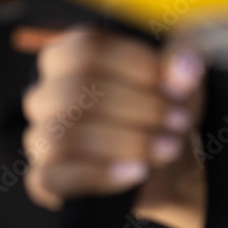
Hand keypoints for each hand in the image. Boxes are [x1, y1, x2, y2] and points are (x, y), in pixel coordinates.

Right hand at [21, 26, 205, 215]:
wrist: (170, 159)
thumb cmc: (167, 108)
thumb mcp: (182, 80)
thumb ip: (184, 64)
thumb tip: (186, 66)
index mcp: (71, 56)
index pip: (86, 50)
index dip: (135, 67)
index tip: (176, 86)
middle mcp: (47, 93)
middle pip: (76, 91)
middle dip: (137, 107)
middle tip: (179, 121)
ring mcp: (42, 135)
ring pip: (67, 135)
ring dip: (127, 142)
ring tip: (170, 149)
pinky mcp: (47, 176)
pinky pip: (54, 177)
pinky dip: (101, 175)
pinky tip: (138, 172)